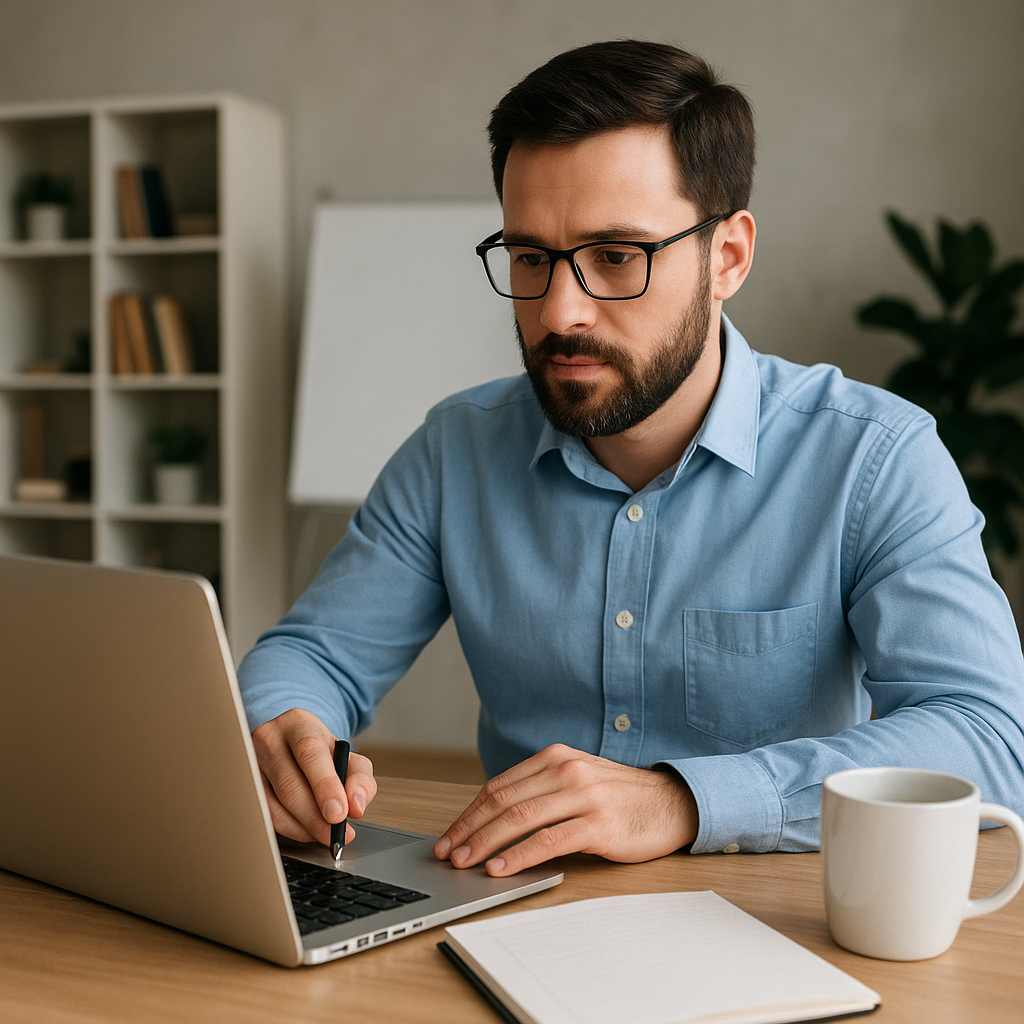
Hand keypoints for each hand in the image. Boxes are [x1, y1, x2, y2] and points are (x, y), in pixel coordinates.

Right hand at [251, 708, 376, 846]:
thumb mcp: (348, 757)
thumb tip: (356, 806)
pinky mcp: (242, 786)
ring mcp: (250, 763)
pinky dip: (288, 830)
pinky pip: (264, 816)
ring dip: (302, 828)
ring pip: (273, 805)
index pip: (309, 752)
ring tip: (324, 834)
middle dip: (314, 816)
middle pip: (289, 784)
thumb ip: (360, 779)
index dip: (324, 785)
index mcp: (299, 724)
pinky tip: (305, 831)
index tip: (339, 814)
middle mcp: (270, 739)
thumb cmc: (322, 754)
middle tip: (333, 835)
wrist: (293, 746)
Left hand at [433, 744, 697, 875]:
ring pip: (520, 818)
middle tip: (447, 853)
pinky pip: (549, 840)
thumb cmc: (620, 798)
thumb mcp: (577, 781)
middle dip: (469, 829)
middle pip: (503, 801)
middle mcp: (566, 770)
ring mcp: (583, 795)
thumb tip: (491, 822)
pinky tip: (501, 869)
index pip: (499, 786)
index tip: (449, 835)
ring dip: (485, 843)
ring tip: (465, 862)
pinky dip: (519, 855)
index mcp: (555, 757)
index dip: (468, 813)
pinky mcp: (599, 824)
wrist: (673, 803)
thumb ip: (540, 792)